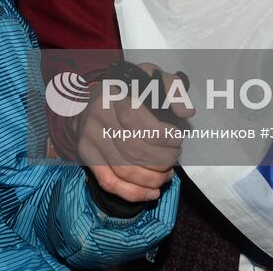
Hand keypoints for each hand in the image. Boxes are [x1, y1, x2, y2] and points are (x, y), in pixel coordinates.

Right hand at [75, 64, 193, 202]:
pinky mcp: (86, 157)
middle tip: (175, 157)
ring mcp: (89, 140)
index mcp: (113, 96)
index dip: (162, 135)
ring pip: (123, 169)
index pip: (136, 119)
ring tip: (168, 174)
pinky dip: (133, 193)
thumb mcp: (148, 78)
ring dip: (152, 178)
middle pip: (132, 149)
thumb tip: (187, 112)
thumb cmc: (125, 89)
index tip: (177, 138)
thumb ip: (171, 88)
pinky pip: (109, 182)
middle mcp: (97, 118)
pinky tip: (152, 192)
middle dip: (162, 159)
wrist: (87, 98)